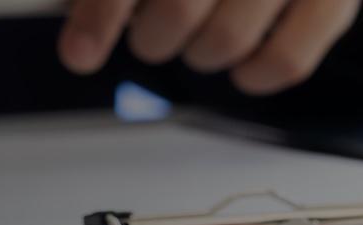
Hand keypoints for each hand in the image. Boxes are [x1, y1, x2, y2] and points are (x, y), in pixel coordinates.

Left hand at [57, 0, 359, 95]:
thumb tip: (76, 12)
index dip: (100, 16)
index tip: (79, 53)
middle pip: (178, 9)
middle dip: (152, 38)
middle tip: (153, 37)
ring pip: (226, 41)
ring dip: (199, 55)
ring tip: (200, 38)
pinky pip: (286, 62)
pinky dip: (254, 76)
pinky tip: (242, 66)